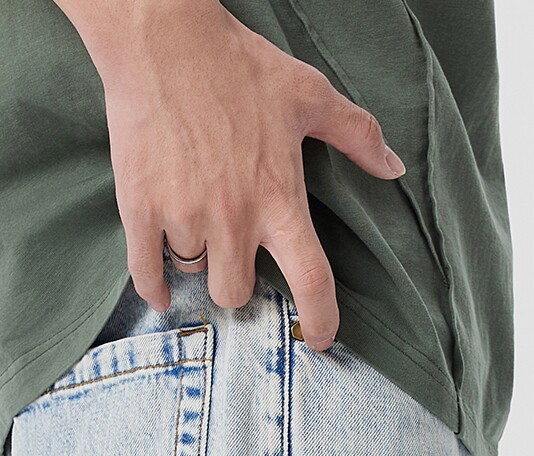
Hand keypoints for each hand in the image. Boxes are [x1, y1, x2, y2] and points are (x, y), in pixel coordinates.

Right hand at [56, 0, 402, 350]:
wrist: (163, 39)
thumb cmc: (238, 65)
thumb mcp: (308, 93)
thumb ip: (356, 134)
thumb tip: (393, 167)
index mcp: (278, 199)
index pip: (311, 279)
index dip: (321, 319)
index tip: (321, 339)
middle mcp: (233, 218)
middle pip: (237, 294)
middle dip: (238, 285)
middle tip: (235, 260)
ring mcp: (184, 216)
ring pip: (195, 278)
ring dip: (198, 266)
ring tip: (197, 237)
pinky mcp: (140, 208)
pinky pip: (144, 273)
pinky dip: (153, 286)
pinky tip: (160, 288)